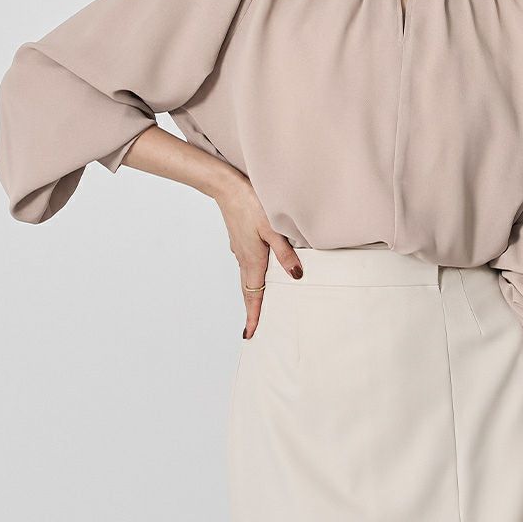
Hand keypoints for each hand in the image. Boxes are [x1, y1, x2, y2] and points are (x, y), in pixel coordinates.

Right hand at [216, 173, 303, 338]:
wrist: (227, 186)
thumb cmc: (251, 204)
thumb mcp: (273, 229)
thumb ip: (285, 253)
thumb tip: (296, 275)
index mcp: (252, 261)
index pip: (253, 296)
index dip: (253, 317)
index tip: (249, 335)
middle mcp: (243, 258)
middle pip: (248, 290)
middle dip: (251, 309)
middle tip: (254, 327)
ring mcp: (239, 249)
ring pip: (247, 276)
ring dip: (252, 292)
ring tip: (259, 303)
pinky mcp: (240, 239)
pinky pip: (246, 263)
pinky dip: (252, 274)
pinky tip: (260, 270)